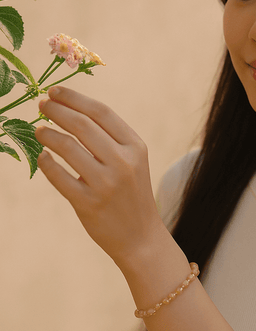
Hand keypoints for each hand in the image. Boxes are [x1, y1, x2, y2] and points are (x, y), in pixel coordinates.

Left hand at [35, 87, 166, 269]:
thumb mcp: (133, 163)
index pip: (101, 113)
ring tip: (39, 131)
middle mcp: (123, 163)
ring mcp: (105, 184)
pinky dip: (46, 163)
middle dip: (57, 111)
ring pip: (67, 147)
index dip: (74, 98)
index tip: (54, 92)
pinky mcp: (88, 203)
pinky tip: (43, 157)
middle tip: (41, 105)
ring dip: (47, 135)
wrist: (141, 239)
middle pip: (82, 125)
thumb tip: (71, 111)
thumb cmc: (132, 196)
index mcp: (136, 148)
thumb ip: (111, 139)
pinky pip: (58, 176)